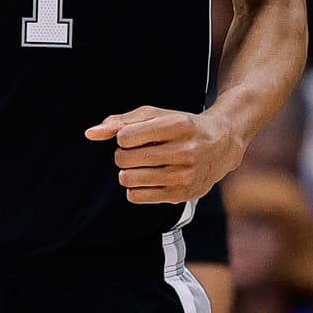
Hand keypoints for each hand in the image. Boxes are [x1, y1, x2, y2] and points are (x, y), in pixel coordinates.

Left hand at [85, 106, 243, 203]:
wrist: (222, 145)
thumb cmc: (181, 126)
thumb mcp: (154, 115)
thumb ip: (120, 122)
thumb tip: (90, 134)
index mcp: (178, 125)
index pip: (125, 137)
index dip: (123, 137)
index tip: (134, 136)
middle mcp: (186, 151)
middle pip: (125, 158)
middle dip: (123, 154)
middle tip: (137, 152)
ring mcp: (186, 175)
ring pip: (129, 179)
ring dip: (127, 172)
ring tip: (141, 165)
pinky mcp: (183, 194)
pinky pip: (137, 196)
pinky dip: (134, 187)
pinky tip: (148, 178)